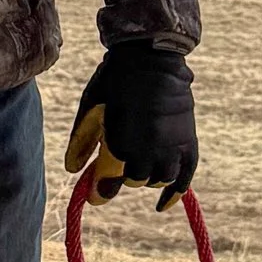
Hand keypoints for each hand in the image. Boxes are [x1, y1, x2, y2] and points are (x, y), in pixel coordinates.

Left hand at [68, 43, 196, 211]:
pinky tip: (162, 204)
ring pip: (158, 179)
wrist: (151, 57)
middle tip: (118, 160)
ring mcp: (170, 149)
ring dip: (146, 175)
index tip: (95, 193)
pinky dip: (175, 193)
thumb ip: (81, 143)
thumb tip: (73, 171)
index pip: (108, 184)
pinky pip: (185, 177)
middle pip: (135, 180)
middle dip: (124, 173)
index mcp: (120, 146)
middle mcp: (148, 153)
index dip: (100, 190)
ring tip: (139, 161)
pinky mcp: (187, 142)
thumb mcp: (90, 110)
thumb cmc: (114, 81)